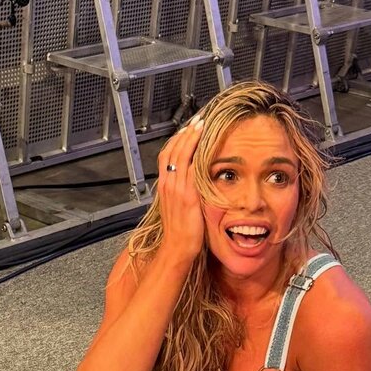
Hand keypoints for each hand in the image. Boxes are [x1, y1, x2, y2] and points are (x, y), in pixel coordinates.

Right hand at [156, 117, 205, 262]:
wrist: (176, 249)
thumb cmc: (179, 233)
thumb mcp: (177, 208)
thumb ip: (181, 193)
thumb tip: (191, 185)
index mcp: (164, 187)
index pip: (166, 156)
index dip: (176, 141)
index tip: (186, 130)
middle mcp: (168, 185)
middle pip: (173, 151)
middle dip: (185, 134)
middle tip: (196, 121)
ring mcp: (177, 189)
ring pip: (181, 156)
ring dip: (191, 138)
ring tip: (201, 126)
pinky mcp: (188, 195)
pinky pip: (191, 168)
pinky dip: (197, 154)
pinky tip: (206, 145)